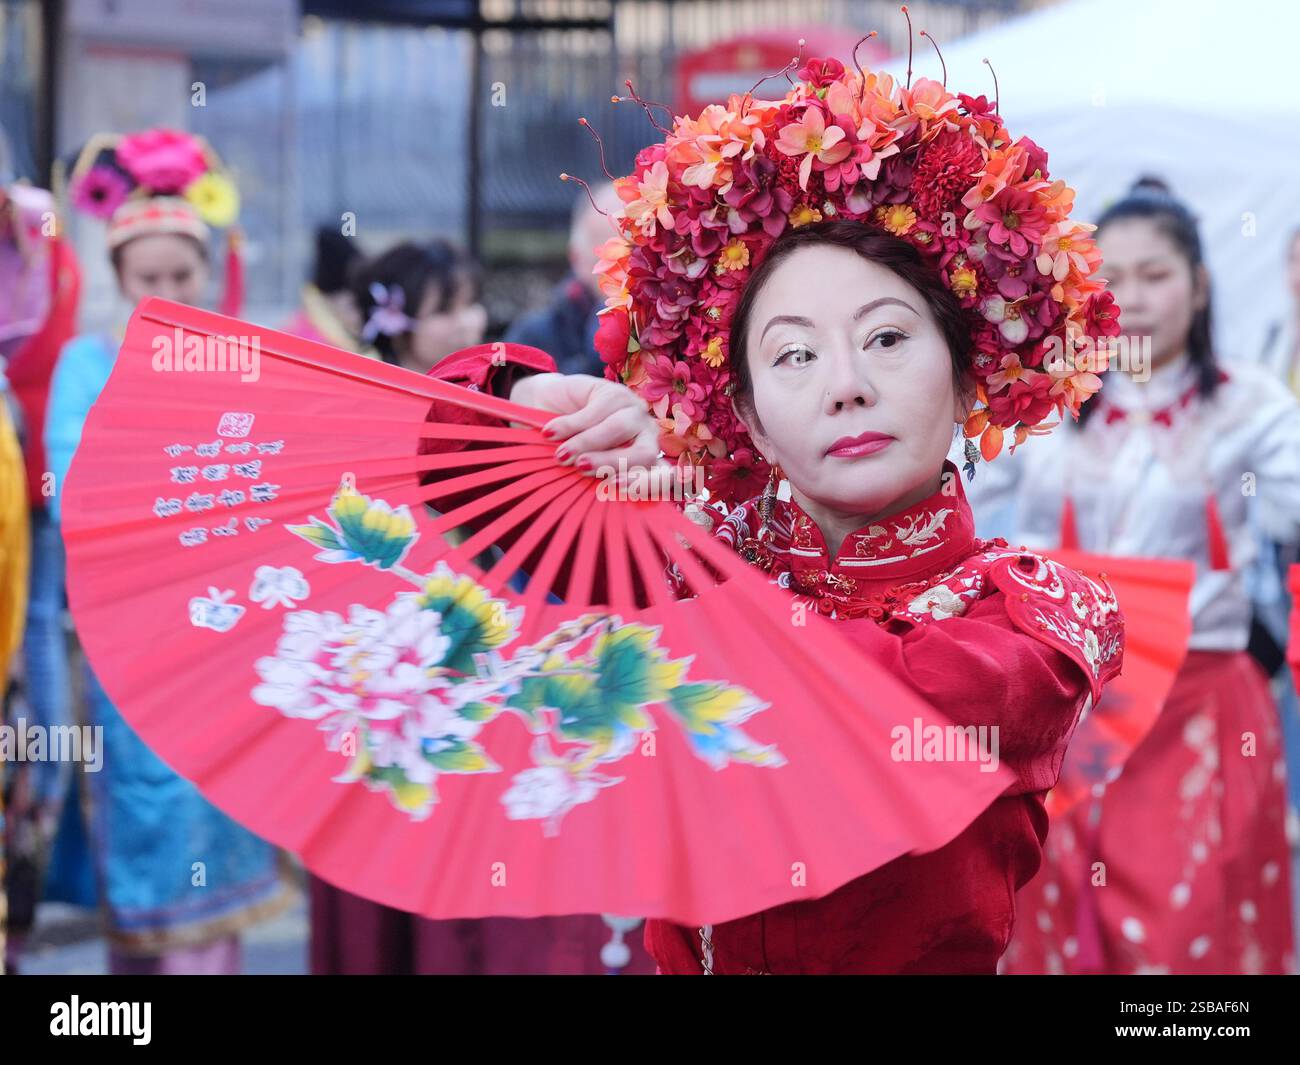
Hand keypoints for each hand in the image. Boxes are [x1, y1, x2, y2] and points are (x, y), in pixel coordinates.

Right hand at [510, 372, 669, 484]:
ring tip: (561, 455)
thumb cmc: (567, 449)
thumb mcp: (579, 469)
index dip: (648, 485)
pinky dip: (569, 426)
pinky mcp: (614, 392)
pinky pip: (596, 411)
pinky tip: (550, 433)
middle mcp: (646, 437)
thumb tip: (593, 499)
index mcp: (646, 463)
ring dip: (586, 443)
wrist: (545, 409)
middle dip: (611, 463)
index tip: (619, 487)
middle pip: (644, 453)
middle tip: (580, 468)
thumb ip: (592, 482)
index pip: (662, 477)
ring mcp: (633, 412)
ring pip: (619, 428)